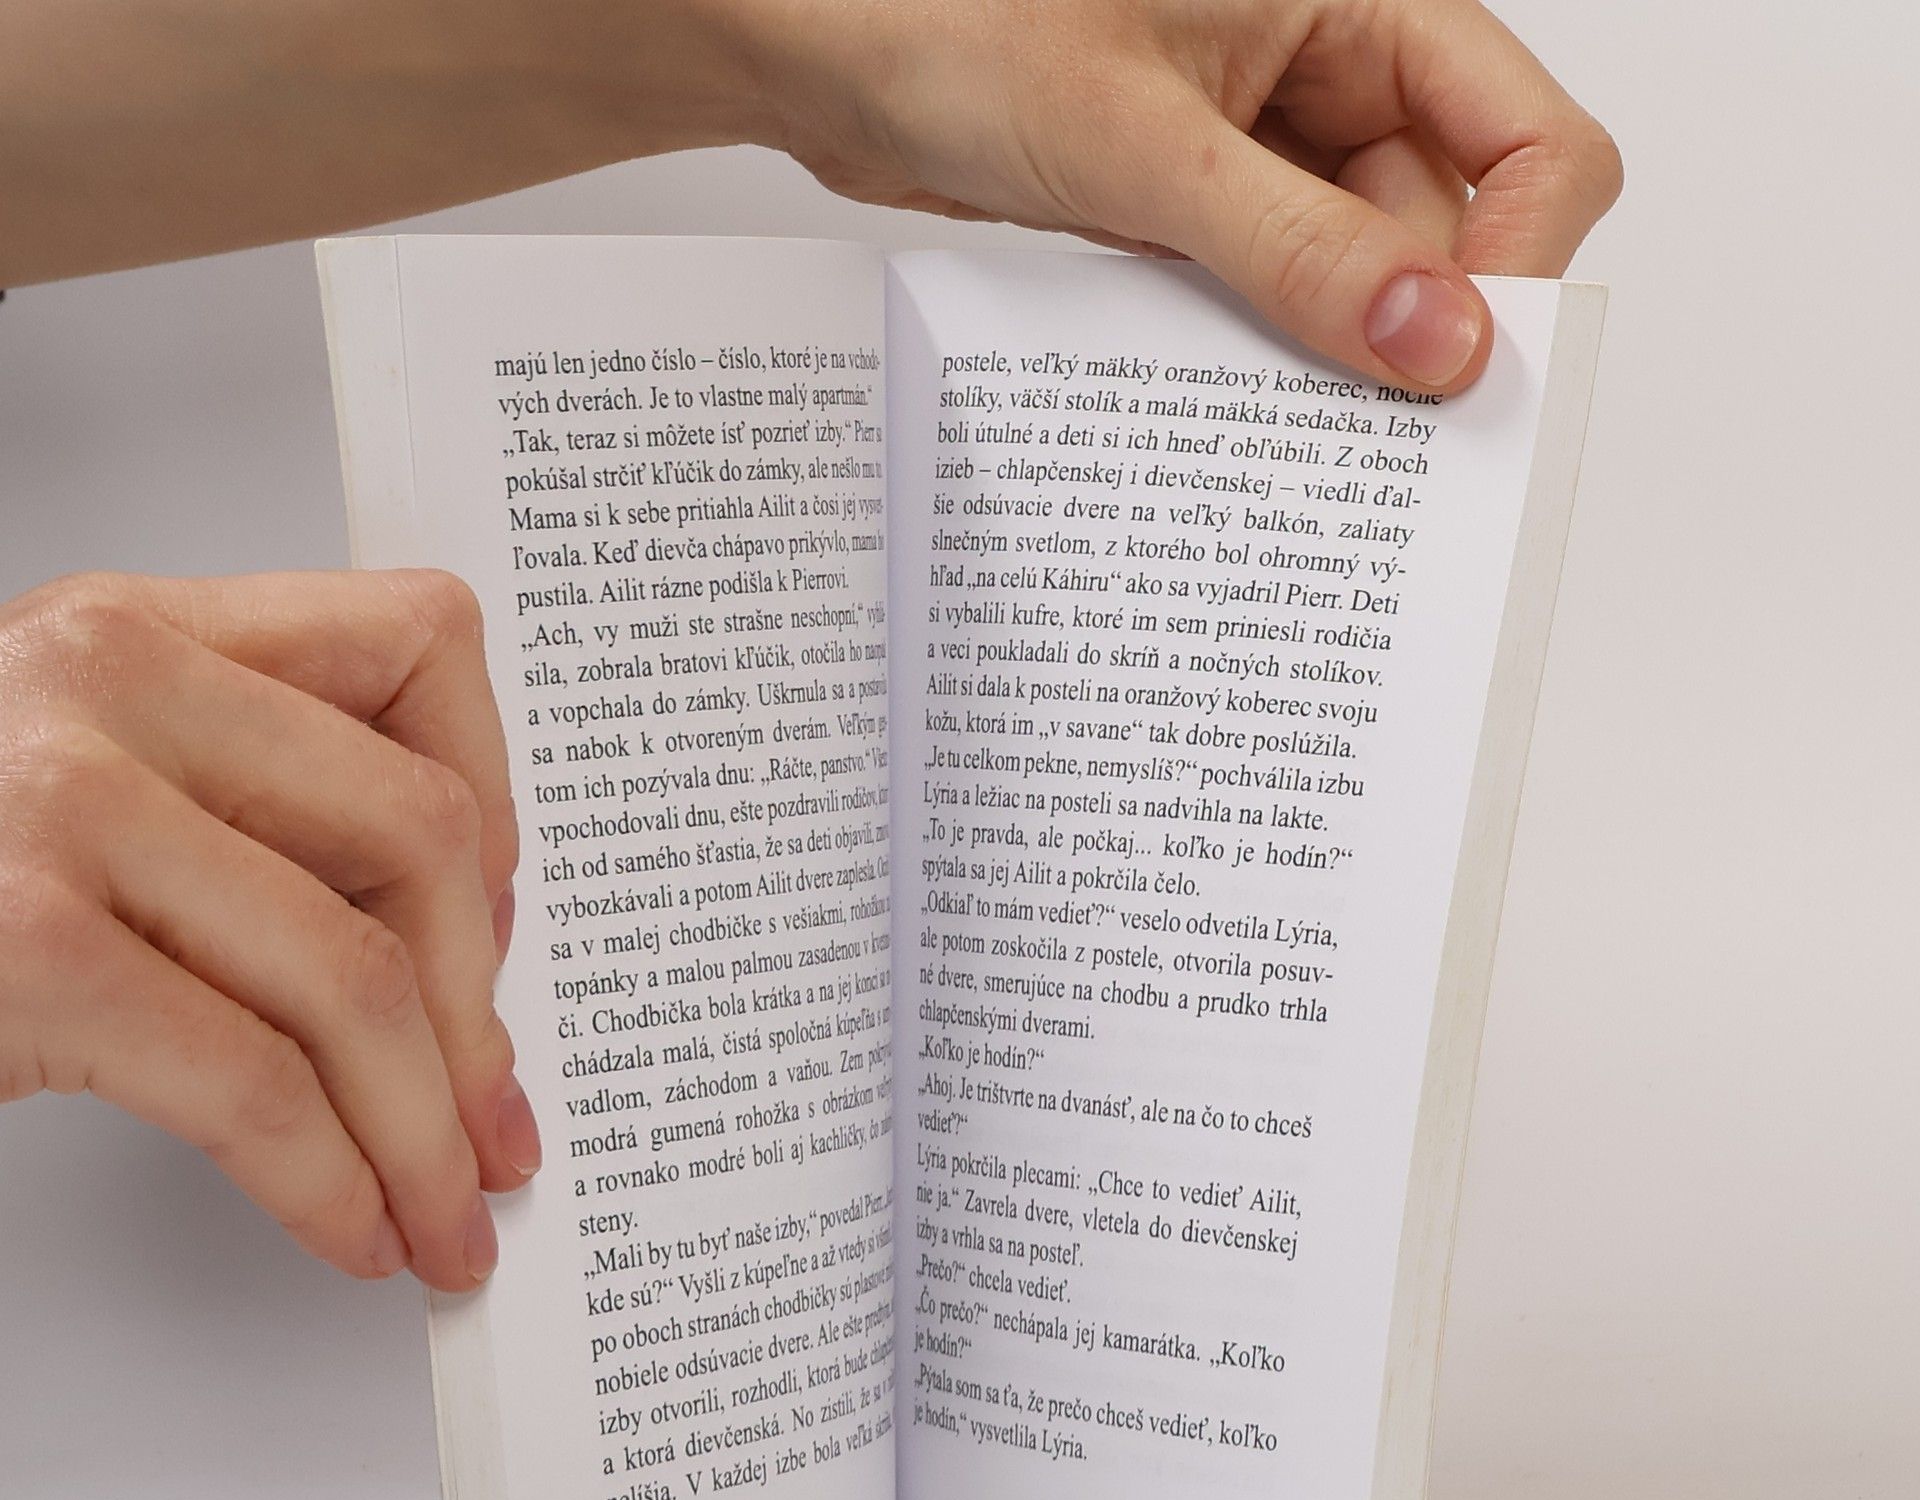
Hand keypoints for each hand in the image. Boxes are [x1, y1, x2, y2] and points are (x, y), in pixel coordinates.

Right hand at [0, 569, 532, 1289]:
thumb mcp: (86, 788)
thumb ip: (250, 816)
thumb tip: (457, 953)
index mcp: (140, 632)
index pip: (417, 645)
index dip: (497, 797)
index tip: (497, 919)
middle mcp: (105, 686)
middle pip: (419, 834)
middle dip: (480, 1012)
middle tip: (492, 1119)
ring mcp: (56, 810)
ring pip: (358, 976)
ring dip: (427, 1130)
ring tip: (446, 1210)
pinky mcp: (22, 948)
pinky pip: (256, 1087)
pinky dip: (332, 1181)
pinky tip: (350, 1226)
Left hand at [743, 0, 1621, 390]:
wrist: (823, 45)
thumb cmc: (950, 22)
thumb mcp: (1142, 148)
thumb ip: (1295, 248)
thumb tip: (1439, 342)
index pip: (1529, 137)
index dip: (1517, 259)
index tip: (1455, 369)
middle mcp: (1329, 61)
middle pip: (1444, 221)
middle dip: (1403, 324)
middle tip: (1355, 434)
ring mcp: (1263, 137)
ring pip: (1351, 267)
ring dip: (1317, 345)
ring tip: (1262, 411)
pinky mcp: (1198, 198)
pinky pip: (1269, 285)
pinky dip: (1253, 342)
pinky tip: (1217, 392)